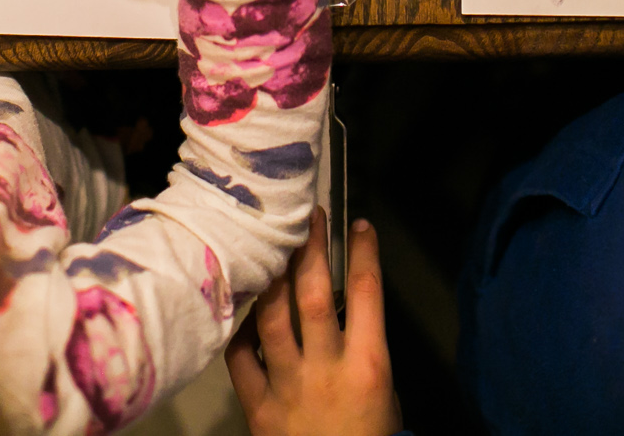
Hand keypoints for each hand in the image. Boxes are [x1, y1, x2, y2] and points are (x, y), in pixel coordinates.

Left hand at [228, 207, 402, 435]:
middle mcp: (327, 370)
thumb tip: (346, 306)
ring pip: (272, 316)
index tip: (359, 224)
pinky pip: (241, 355)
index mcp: (368, 366)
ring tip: (273, 248)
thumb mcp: (383, 392)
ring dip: (273, 276)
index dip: (363, 252)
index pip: (367, 294)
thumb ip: (363, 348)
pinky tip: (247, 308)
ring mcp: (288, 386)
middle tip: (309, 217)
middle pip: (314, 294)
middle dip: (311, 249)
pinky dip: (242, 327)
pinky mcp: (258, 406)